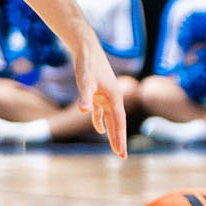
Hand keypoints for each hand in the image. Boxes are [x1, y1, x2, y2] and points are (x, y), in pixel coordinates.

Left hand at [73, 44, 128, 158]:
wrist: (86, 48)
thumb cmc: (87, 64)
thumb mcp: (85, 81)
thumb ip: (85, 96)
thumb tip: (83, 110)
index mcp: (114, 97)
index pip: (119, 122)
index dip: (119, 138)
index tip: (121, 153)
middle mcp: (113, 98)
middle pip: (118, 123)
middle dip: (119, 140)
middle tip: (122, 157)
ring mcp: (106, 96)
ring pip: (111, 119)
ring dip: (112, 132)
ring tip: (115, 147)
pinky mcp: (98, 93)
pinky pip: (101, 111)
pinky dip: (100, 120)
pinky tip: (99, 128)